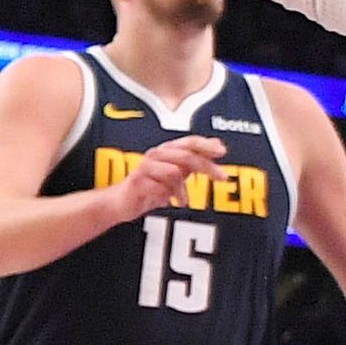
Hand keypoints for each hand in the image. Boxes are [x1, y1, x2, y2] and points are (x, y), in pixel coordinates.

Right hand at [102, 133, 223, 225]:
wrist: (122, 202)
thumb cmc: (151, 186)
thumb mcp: (177, 173)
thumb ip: (195, 160)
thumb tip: (218, 145)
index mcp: (166, 151)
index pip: (189, 142)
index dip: (206, 145)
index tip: (223, 151)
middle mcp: (156, 155)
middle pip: (186, 156)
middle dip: (207, 167)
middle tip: (223, 177)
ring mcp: (145, 168)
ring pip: (174, 173)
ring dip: (181, 190)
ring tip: (182, 199)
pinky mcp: (137, 183)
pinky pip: (161, 189)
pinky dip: (167, 197)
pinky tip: (165, 201)